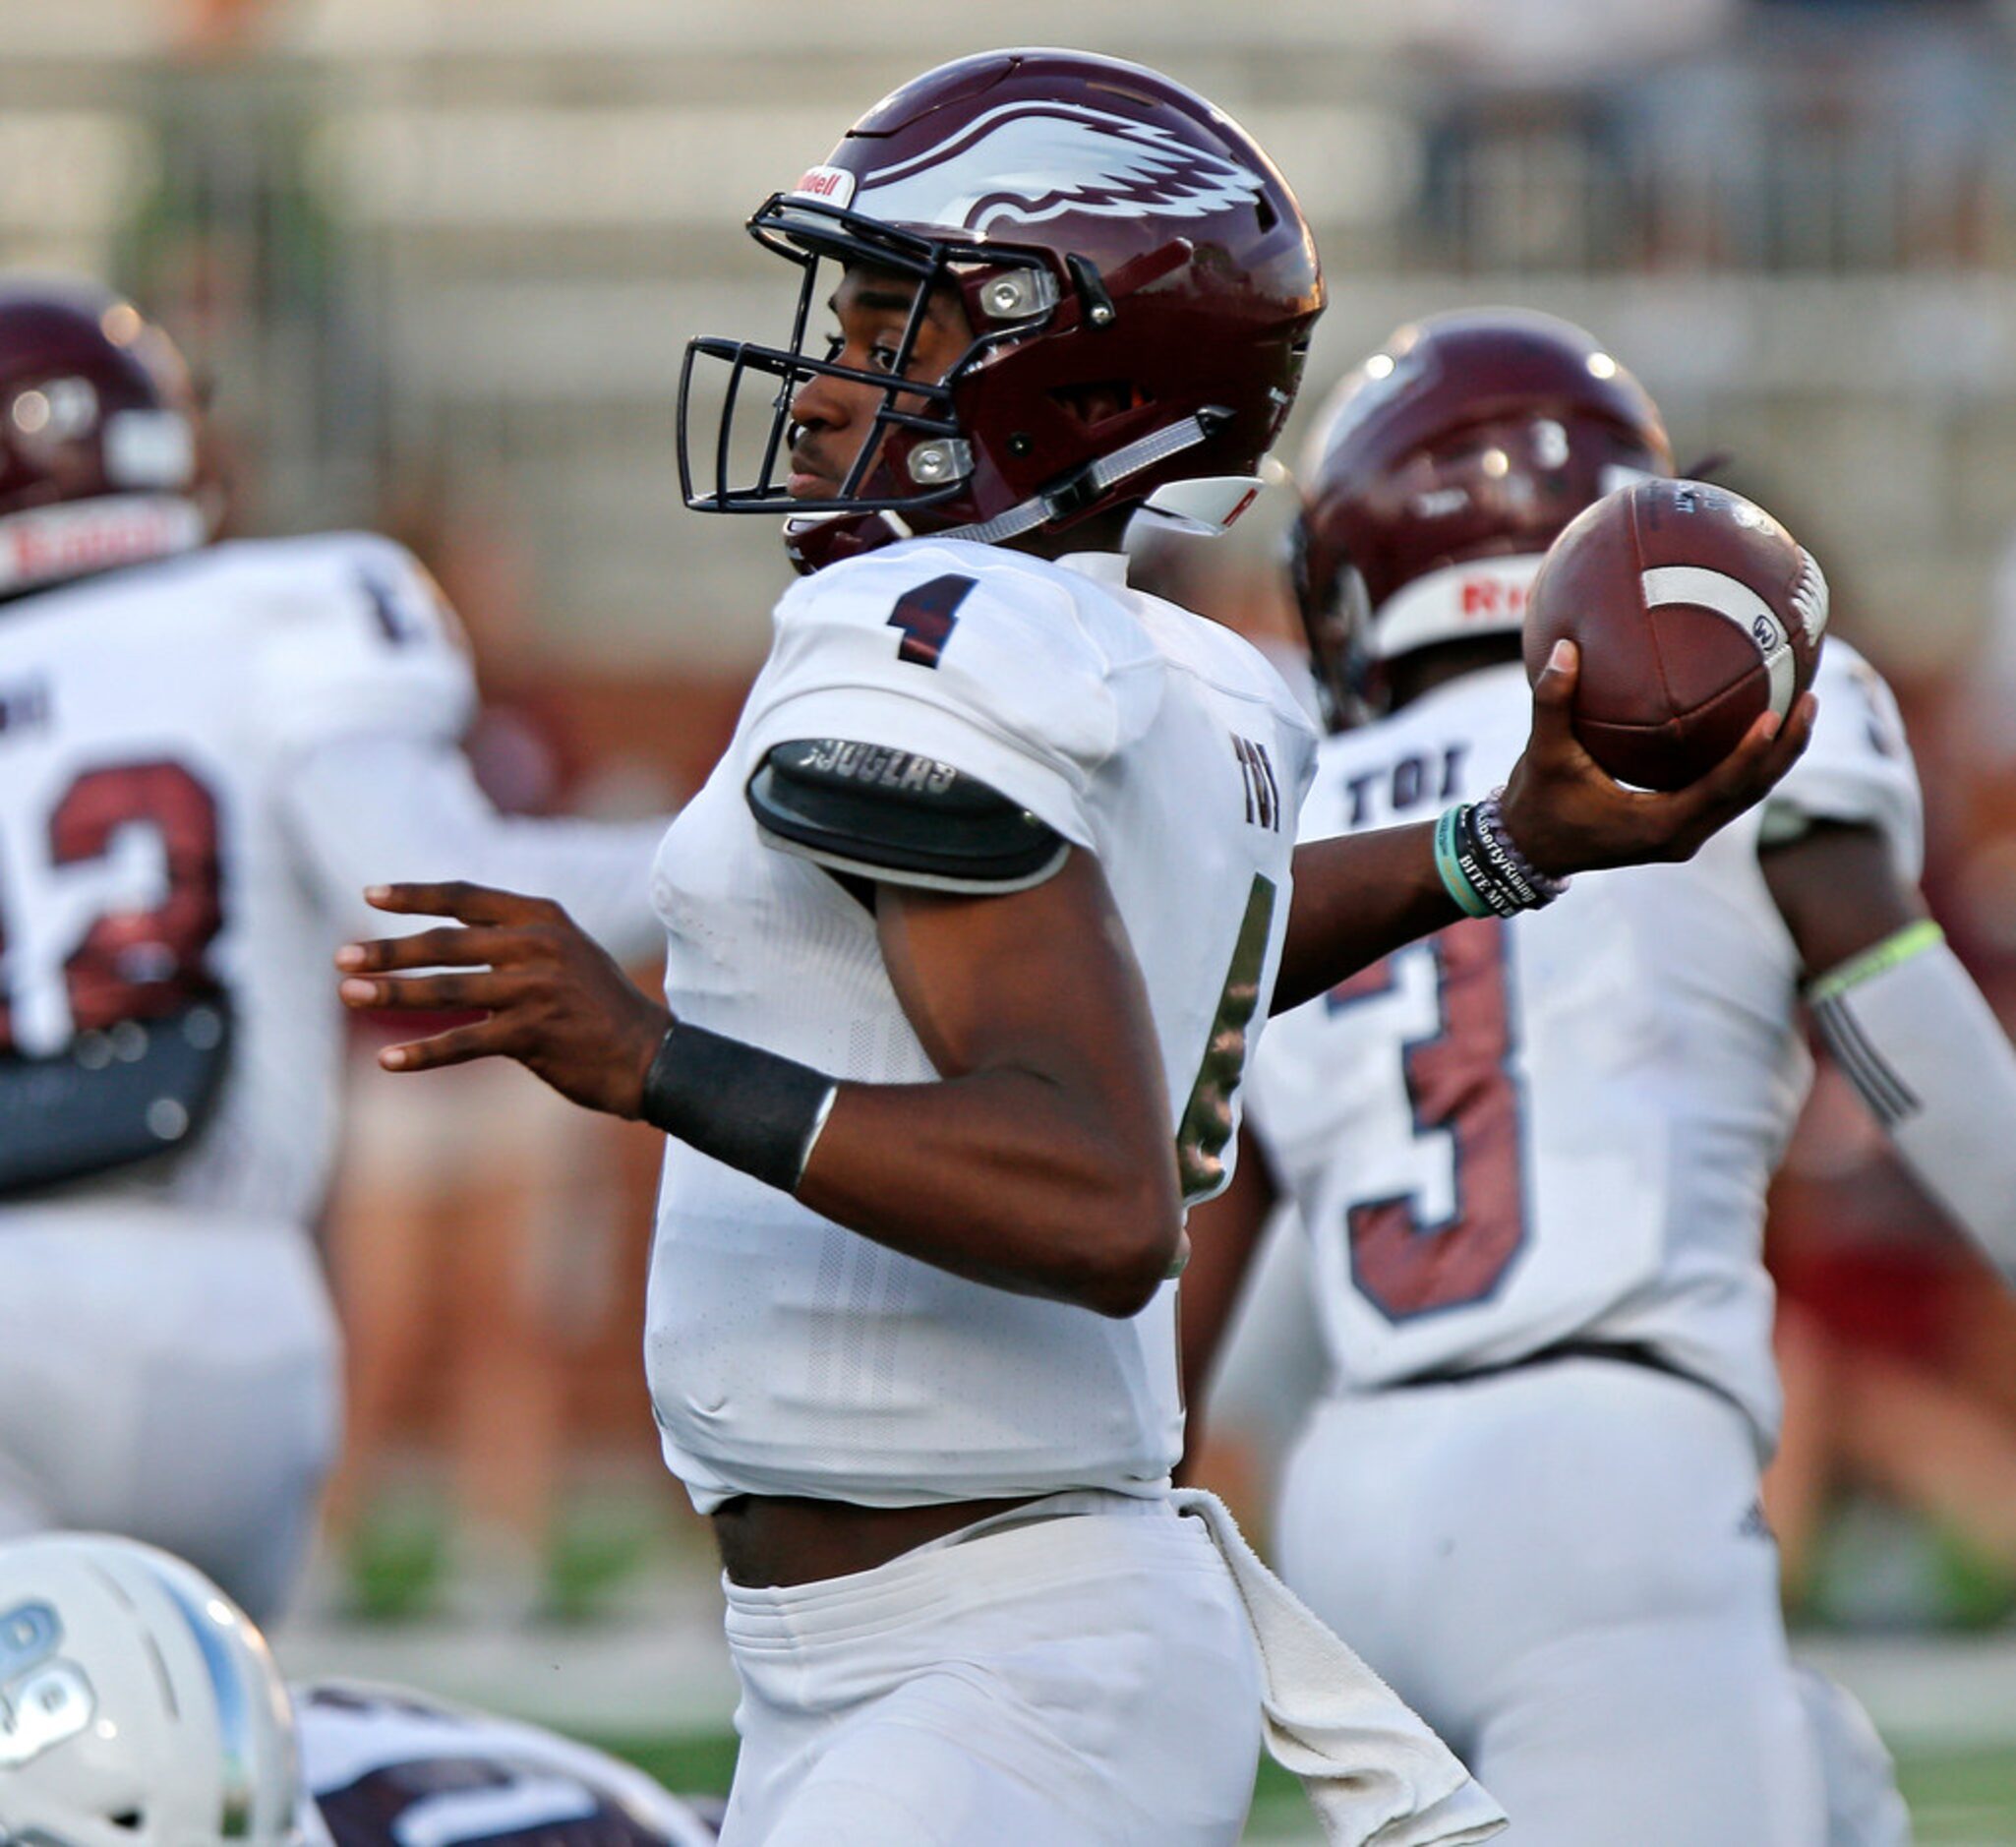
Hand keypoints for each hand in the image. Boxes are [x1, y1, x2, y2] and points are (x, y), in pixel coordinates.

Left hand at [335, 881, 669, 1119]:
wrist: (651, 1055)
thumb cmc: (601, 1007)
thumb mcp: (566, 953)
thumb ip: (515, 941)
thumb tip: (445, 942)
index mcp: (543, 917)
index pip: (466, 896)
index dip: (415, 895)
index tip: (369, 896)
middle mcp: (538, 945)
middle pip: (446, 942)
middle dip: (388, 950)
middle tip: (343, 957)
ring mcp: (536, 989)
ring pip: (447, 989)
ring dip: (393, 993)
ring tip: (349, 993)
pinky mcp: (534, 1034)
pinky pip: (465, 1041)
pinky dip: (423, 1053)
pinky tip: (388, 1060)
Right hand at [1500, 640, 1816, 877]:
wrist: (1529, 848)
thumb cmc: (1537, 803)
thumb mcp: (1543, 753)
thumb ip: (1552, 703)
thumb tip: (1563, 648)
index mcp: (1656, 826)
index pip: (1720, 788)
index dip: (1751, 753)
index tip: (1774, 714)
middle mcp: (1681, 836)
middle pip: (1751, 792)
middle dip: (1785, 749)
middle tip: (1809, 699)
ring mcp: (1685, 835)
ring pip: (1748, 795)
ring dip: (1777, 756)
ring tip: (1802, 707)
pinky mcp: (1682, 827)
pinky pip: (1730, 793)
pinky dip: (1752, 763)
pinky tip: (1763, 725)